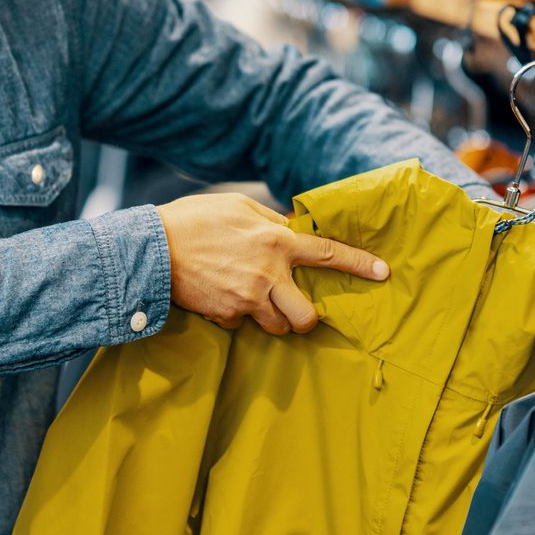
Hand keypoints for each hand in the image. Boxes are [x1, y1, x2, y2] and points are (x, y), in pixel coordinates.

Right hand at [156, 192, 389, 335]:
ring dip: (273, 318)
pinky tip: (222, 296)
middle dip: (306, 318)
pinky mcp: (227, 315)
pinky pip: (243, 324)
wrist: (152, 249)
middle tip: (297, 309)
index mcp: (276, 241)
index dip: (358, 264)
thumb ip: (270, 222)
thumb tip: (292, 230)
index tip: (382, 273)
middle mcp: (268, 274)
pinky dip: (238, 315)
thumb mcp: (237, 208)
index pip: (327, 253)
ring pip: (278, 326)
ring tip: (254, 299)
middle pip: (307, 315)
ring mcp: (248, 299)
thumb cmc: (194, 219)